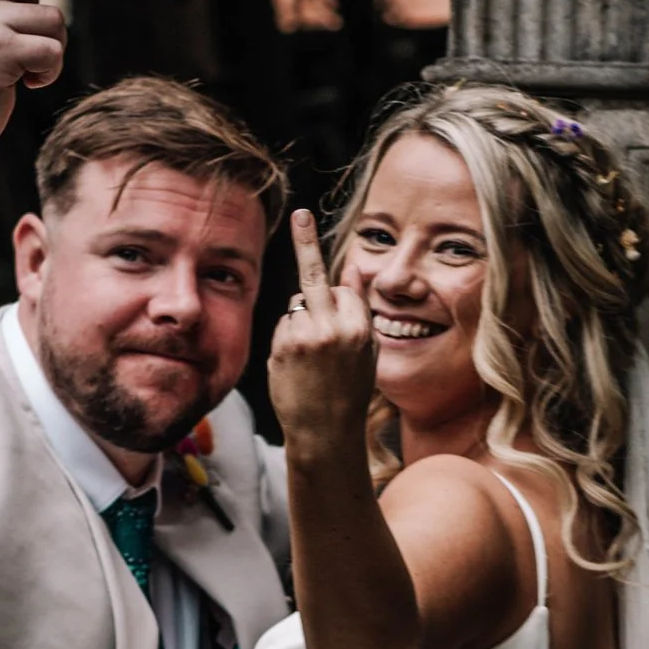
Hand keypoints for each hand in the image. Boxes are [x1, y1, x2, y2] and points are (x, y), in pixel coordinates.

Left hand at [267, 208, 376, 465]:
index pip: (344, 288)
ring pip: (297, 305)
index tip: (311, 224)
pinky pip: (284, 324)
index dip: (338, 288)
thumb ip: (357, 313)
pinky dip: (288, 336)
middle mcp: (333, 328)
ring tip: (311, 356)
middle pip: (315, 276)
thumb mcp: (366, 354)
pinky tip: (297, 363)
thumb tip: (349, 272)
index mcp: (360, 329)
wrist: (324, 433)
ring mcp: (304, 337)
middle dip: (306, 242)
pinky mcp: (282, 346)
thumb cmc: (348, 394)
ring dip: (302, 318)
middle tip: (301, 215)